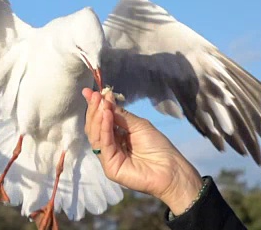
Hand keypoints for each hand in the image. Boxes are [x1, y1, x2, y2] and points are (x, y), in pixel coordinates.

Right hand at [83, 88, 203, 214]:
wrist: (170, 168)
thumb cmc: (157, 146)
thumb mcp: (138, 125)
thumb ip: (120, 115)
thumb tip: (105, 98)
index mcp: (116, 136)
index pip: (101, 120)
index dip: (96, 106)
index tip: (90, 91)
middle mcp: (109, 146)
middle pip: (95, 127)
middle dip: (95, 110)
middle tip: (95, 95)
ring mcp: (108, 157)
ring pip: (95, 135)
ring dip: (97, 117)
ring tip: (102, 104)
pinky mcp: (109, 167)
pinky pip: (104, 145)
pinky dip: (104, 129)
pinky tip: (107, 116)